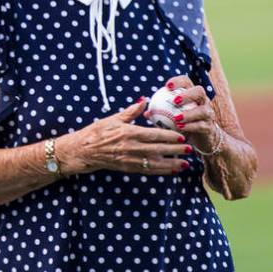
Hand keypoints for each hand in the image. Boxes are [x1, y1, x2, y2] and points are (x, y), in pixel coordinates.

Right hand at [59, 98, 190, 174]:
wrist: (82, 151)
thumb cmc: (96, 133)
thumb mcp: (112, 119)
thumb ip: (130, 112)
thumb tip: (144, 100)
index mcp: (128, 133)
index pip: (154, 135)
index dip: (170, 136)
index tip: (182, 136)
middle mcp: (130, 147)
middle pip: (158, 149)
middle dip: (175, 150)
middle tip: (190, 149)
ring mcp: (129, 159)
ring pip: (155, 163)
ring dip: (171, 164)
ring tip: (185, 163)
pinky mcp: (127, 168)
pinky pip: (147, 170)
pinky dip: (161, 171)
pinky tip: (171, 170)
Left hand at [162, 76, 218, 152]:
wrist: (203, 138)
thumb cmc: (183, 123)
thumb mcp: (171, 117)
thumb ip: (160, 113)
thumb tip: (146, 113)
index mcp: (192, 95)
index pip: (187, 82)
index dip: (178, 81)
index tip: (167, 86)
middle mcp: (202, 101)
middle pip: (199, 91)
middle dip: (188, 94)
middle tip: (175, 101)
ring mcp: (208, 114)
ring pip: (203, 110)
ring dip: (189, 114)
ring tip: (177, 118)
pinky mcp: (209, 127)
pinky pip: (201, 125)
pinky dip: (190, 126)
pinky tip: (180, 128)